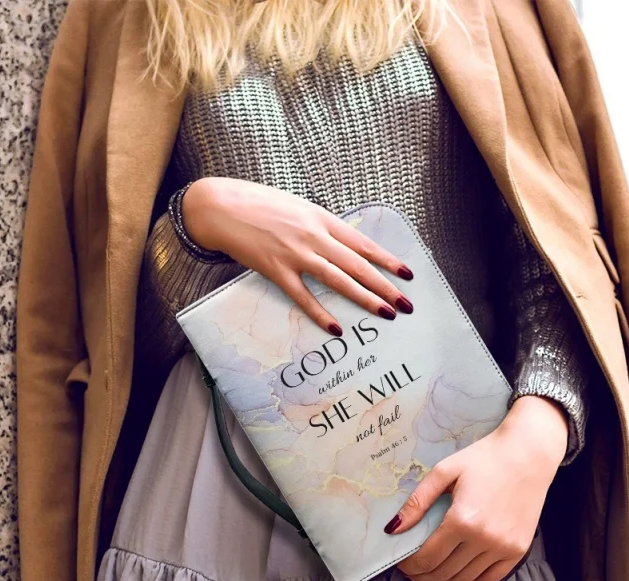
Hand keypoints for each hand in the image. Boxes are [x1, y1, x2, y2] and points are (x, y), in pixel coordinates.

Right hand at [181, 177, 414, 334]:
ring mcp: (295, 254)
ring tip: (386, 314)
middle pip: (358, 265)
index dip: (387, 260)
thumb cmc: (259, 204)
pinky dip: (321, 314)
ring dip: (365, 299)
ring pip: (338, 280)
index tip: (407, 274)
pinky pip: (303, 297)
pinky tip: (337, 328)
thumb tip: (344, 245)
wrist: (221, 206)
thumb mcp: (298, 207)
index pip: (363, 243)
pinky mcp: (275, 270)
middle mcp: (313, 236)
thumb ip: (321, 226)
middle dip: (386, 286)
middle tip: (406, 305)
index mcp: (321, 218)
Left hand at [386, 396, 568, 580]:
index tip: (401, 564)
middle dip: (422, 575)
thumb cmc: (484, 458)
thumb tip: (392, 529)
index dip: (410, 566)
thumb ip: (417, 502)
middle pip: (444, 572)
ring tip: (431, 572)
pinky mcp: (518, 550)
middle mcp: (483, 539)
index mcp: (462, 519)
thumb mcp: (444, 471)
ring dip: (443, 580)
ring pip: (465, 579)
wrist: (528, 453)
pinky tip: (458, 573)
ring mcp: (503, 547)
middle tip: (412, 571)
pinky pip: (489, 579)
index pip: (427, 557)